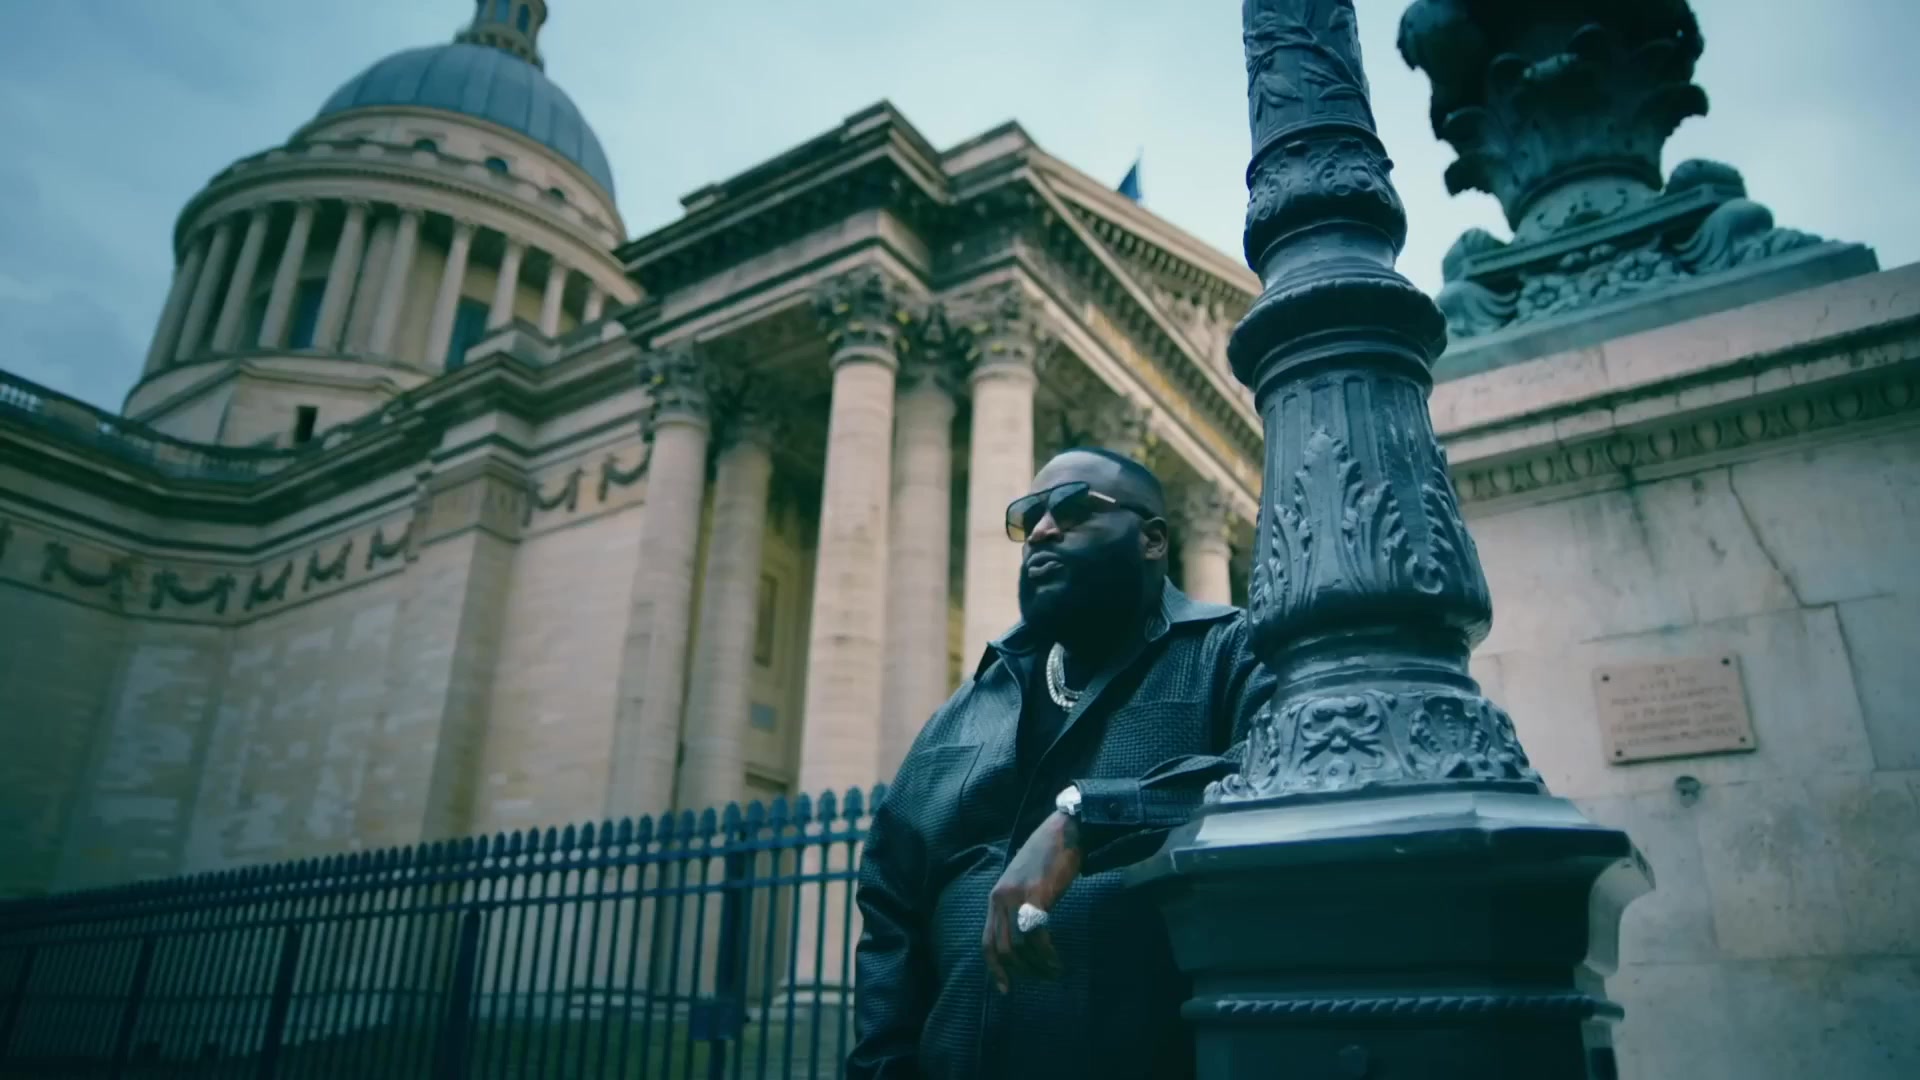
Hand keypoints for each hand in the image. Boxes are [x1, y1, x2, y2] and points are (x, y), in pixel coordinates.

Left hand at [981, 811, 1081, 992]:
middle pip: (1001, 949)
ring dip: (1036, 966)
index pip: (987, 941)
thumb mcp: (1025, 882)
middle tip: (1038, 980)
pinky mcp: (1036, 897)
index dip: (995, 968)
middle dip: (1018, 971)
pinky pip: (1036, 936)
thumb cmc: (1049, 855)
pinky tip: (1056, 960)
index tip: (1006, 988)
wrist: (1066, 831)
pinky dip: (1046, 954)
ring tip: (1052, 973)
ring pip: (1019, 947)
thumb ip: (1019, 905)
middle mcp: (1000, 899)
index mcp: (996, 897)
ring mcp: (1017, 897)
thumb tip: (1025, 934)